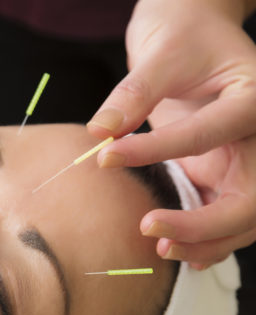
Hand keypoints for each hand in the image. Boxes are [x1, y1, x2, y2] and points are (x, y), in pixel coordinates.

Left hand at [87, 0, 255, 268]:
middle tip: (149, 227)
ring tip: (160, 249)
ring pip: (246, 219)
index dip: (157, 150)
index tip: (107, 156)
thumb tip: (99, 133)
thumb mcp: (160, 54)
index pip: (209, 133)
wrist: (194, 36)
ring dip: (208, 242)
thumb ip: (133, 93)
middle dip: (204, 224)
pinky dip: (209, 241)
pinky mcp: (227, 176)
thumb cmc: (183, 37)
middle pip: (252, 198)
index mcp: (255, 98)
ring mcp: (247, 161)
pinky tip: (180, 253)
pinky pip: (228, 218)